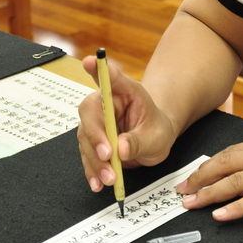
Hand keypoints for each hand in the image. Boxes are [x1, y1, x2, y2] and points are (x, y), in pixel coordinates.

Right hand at [77, 55, 178, 192]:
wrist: (153, 139)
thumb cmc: (156, 129)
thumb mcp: (157, 135)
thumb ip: (140, 140)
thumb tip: (122, 149)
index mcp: (124, 91)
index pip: (109, 77)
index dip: (98, 69)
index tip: (90, 60)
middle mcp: (105, 104)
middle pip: (90, 115)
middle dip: (97, 137)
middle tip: (108, 156)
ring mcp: (95, 123)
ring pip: (86, 139)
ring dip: (95, 161)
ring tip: (110, 179)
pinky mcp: (92, 141)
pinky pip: (87, 156)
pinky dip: (91, 170)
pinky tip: (97, 182)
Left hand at [176, 136, 242, 220]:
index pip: (231, 151)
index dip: (209, 164)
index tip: (193, 175)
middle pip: (226, 163)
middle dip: (200, 177)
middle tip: (182, 190)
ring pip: (235, 181)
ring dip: (210, 193)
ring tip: (192, 204)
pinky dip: (236, 208)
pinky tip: (221, 216)